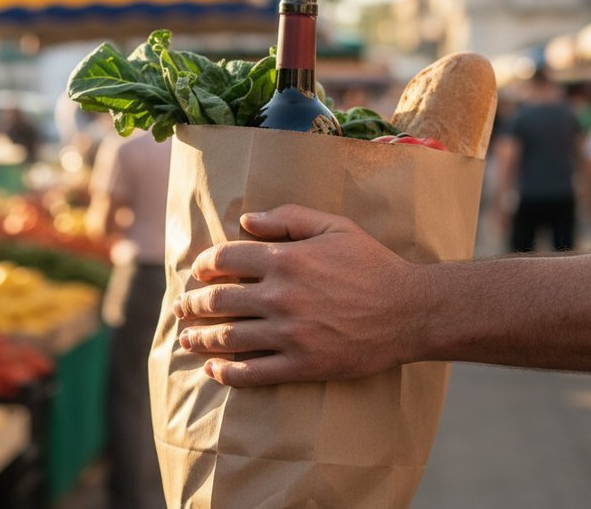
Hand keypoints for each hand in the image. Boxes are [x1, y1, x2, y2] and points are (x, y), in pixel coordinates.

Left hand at [174, 205, 430, 387]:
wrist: (409, 311)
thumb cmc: (372, 264)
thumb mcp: (334, 226)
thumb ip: (287, 217)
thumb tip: (244, 219)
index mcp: (285, 259)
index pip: (224, 260)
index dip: (203, 267)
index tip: (197, 273)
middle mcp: (281, 296)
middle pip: (218, 301)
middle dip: (192, 305)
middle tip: (181, 308)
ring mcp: (289, 334)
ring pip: (228, 338)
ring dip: (199, 340)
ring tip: (186, 340)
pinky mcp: (302, 364)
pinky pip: (253, 372)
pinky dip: (227, 374)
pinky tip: (213, 372)